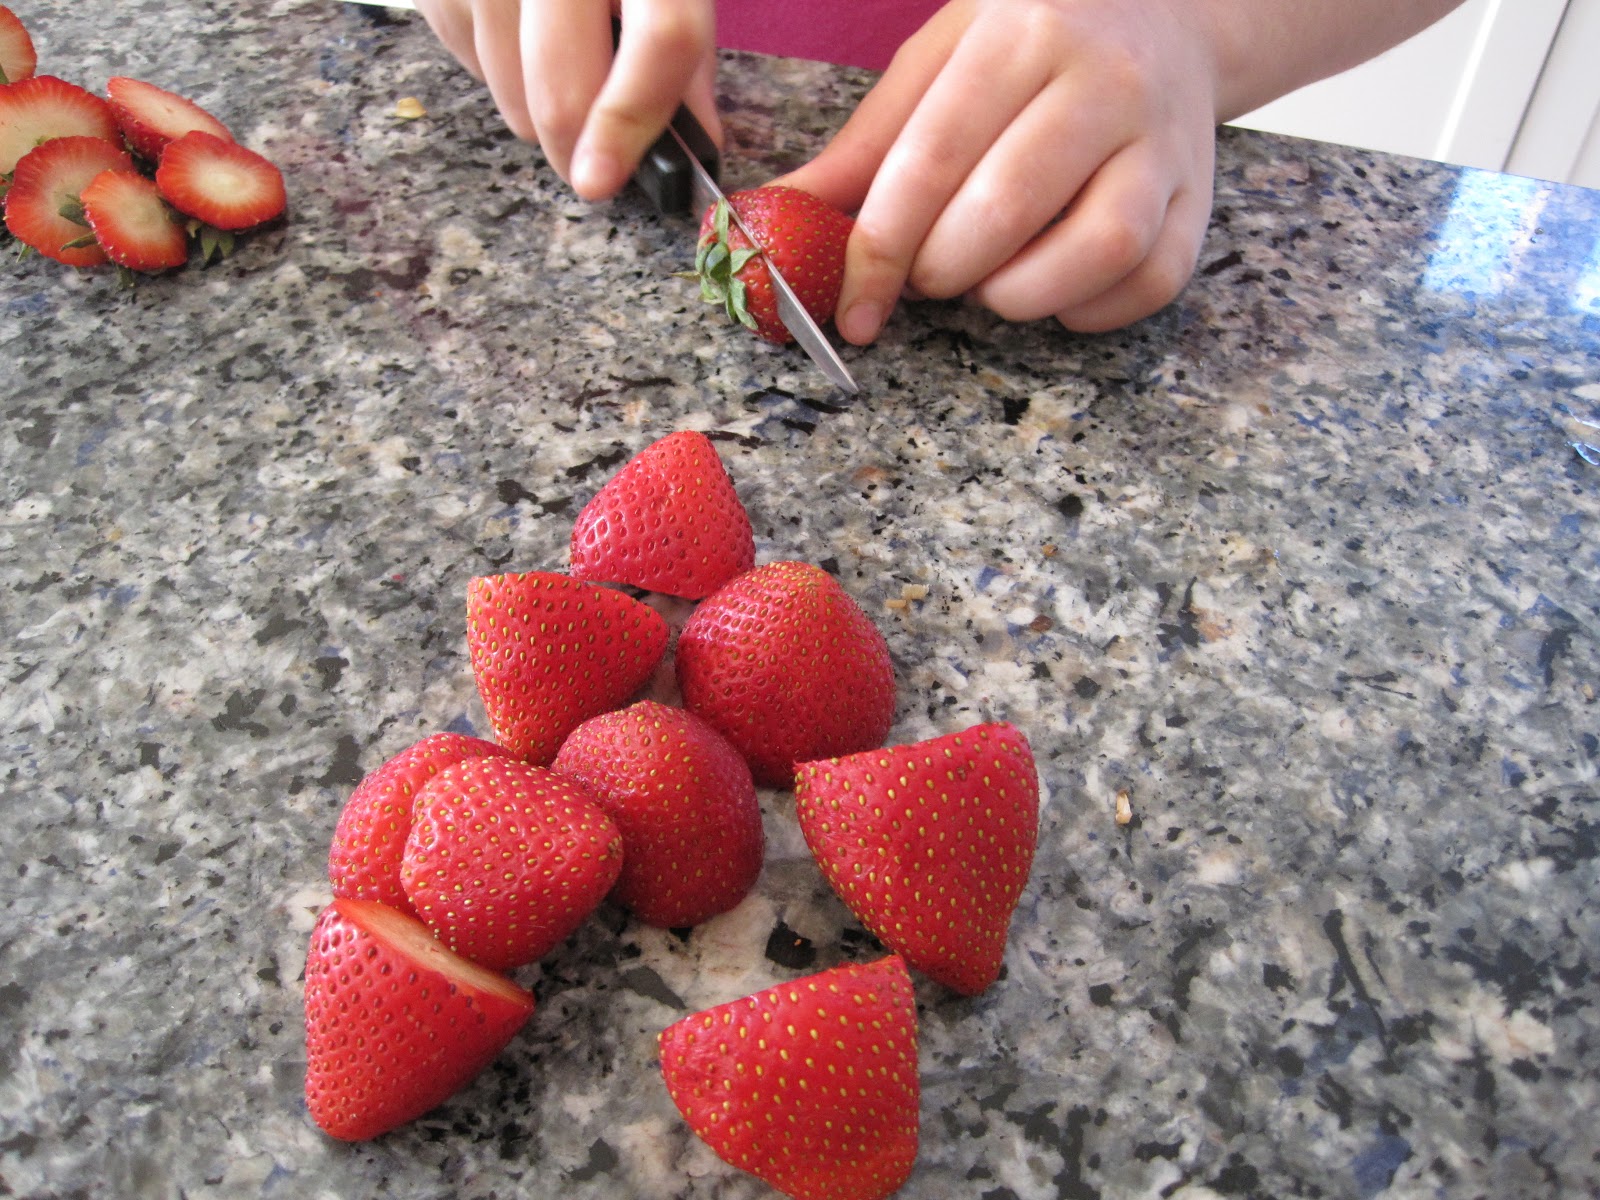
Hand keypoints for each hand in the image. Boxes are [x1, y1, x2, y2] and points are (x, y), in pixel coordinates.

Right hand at [412, 0, 721, 199]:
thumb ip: (684, 45)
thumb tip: (694, 140)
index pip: (662, 38)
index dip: (636, 119)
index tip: (605, 181)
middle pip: (563, 86)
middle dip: (573, 147)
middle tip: (586, 164)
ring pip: (506, 89)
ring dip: (531, 108)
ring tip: (550, 65)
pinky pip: (463, 55)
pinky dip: (491, 66)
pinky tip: (513, 29)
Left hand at [777, 0, 1221, 336]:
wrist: (1170, 12)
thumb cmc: (1035, 40)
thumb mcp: (943, 57)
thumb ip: (871, 143)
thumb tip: (785, 215)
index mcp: (1023, 31)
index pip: (934, 158)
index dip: (880, 248)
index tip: (853, 306)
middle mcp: (1103, 80)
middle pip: (1006, 210)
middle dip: (943, 271)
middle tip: (929, 275)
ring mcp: (1164, 139)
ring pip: (1097, 249)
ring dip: (1020, 296)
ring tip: (989, 284)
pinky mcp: (1201, 195)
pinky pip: (1152, 279)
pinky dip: (1090, 310)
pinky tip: (1053, 292)